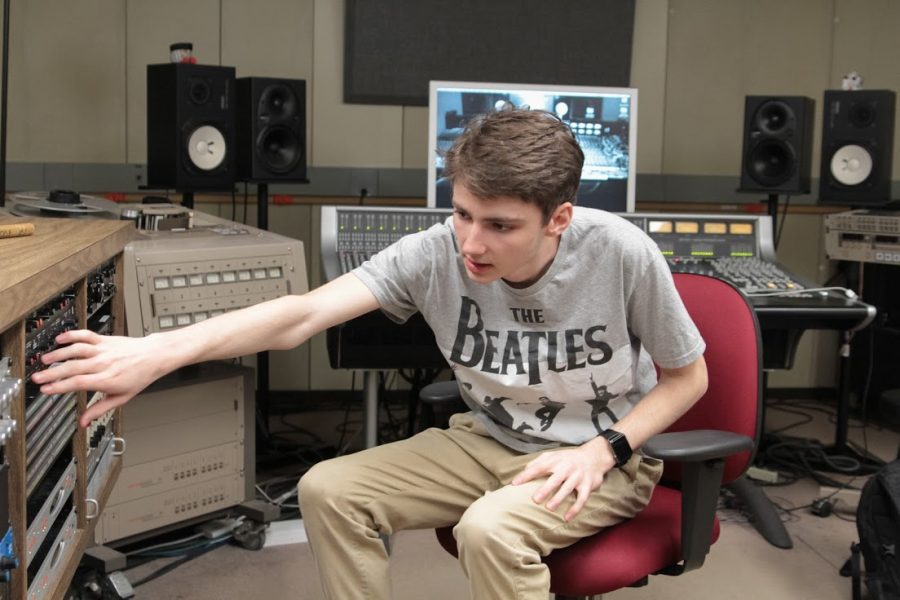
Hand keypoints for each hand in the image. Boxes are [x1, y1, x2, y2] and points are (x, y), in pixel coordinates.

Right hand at [30, 330, 168, 426]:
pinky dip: (72, 335)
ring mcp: (103, 350)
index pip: (78, 383)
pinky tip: (60, 339)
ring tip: (44, 360)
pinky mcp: (104, 340)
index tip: (45, 390)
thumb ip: (100, 409)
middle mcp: (103, 363)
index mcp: (107, 380)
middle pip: (73, 367)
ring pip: (77, 350)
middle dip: (52, 373)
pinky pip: (86, 335)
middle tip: (37, 378)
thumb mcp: (122, 397)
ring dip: (59, 354)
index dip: (60, 387)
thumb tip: (84, 422)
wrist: (154, 356)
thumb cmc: (139, 376)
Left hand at [511, 438, 615, 521]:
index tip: (515, 483)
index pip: (539, 467)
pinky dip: (575, 508)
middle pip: (555, 479)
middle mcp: (567, 467)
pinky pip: (582, 498)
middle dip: (546, 489)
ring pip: (568, 488)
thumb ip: (538, 462)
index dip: (527, 475)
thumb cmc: (567, 458)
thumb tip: (524, 471)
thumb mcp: (553, 455)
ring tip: (549, 508)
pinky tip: (567, 518)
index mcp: (556, 460)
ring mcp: (578, 476)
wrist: (594, 456)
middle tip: (535, 499)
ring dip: (559, 499)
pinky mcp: (588, 485)